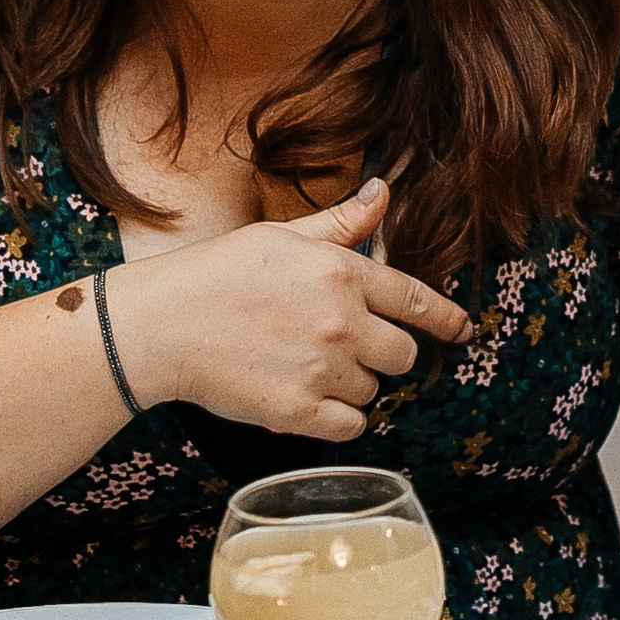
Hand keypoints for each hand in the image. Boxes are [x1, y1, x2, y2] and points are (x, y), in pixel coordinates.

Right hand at [114, 178, 473, 440]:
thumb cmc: (215, 273)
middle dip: (384, 352)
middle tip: (346, 347)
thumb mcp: (282, 235)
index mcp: (342, 273)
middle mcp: (342, 322)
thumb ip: (342, 224)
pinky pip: (351, 425)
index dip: (446, 319)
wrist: (156, 325)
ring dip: (353, 384)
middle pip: (402, 354)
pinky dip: (339, 419)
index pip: (416, 300)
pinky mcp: (296, 412)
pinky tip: (311, 400)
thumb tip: (385, 193)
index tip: (463, 331)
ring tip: (307, 366)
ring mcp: (321, 369)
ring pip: (374, 390)